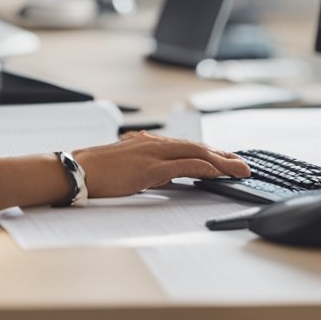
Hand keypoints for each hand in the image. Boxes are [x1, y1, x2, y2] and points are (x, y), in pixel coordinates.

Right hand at [72, 132, 249, 198]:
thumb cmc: (97, 171)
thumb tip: (167, 176)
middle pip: (197, 147)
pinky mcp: (149, 168)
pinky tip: (217, 172)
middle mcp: (154, 144)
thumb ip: (150, 168)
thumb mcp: (129, 168)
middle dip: (223, 155)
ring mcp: (152, 154)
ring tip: (239, 169)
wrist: (77, 170)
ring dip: (221, 161)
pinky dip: (203, 167)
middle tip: (243, 164)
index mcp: (149, 144)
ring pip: (195, 153)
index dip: (211, 152)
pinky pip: (183, 166)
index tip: (228, 159)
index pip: (187, 146)